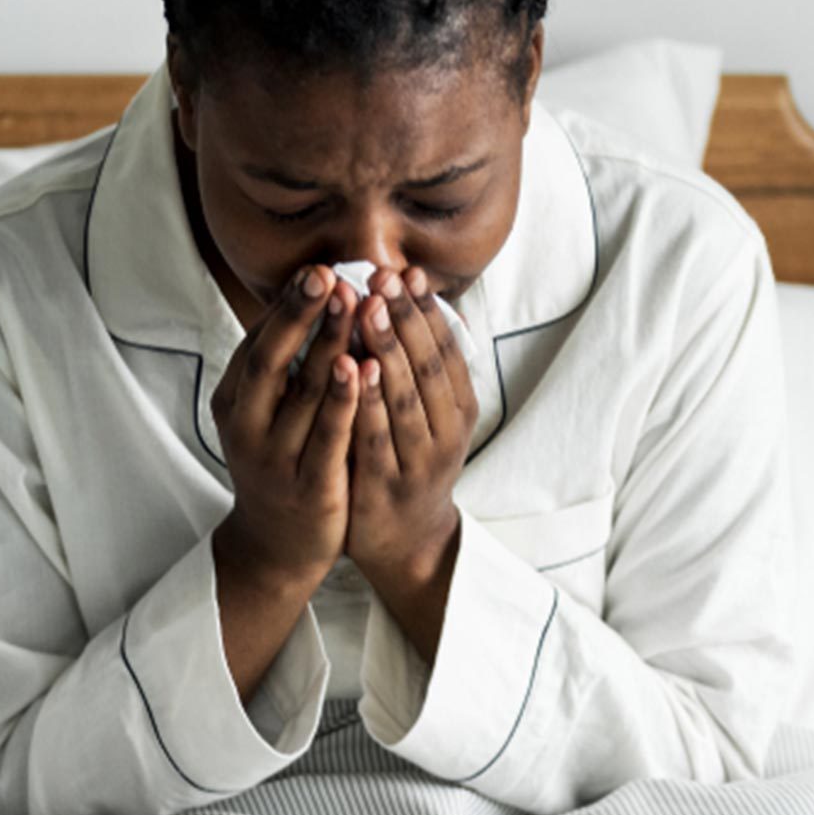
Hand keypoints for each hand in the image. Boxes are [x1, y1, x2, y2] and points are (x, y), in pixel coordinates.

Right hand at [210, 263, 363, 598]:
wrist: (277, 546)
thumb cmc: (282, 461)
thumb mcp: (267, 412)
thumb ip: (284, 364)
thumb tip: (313, 295)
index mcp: (233, 400)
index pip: (258, 342)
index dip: (287, 306)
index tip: (317, 269)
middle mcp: (244, 426)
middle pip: (271, 361)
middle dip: (301, 315)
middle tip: (330, 276)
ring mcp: (272, 459)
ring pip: (302, 396)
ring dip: (329, 346)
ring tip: (354, 307)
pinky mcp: (307, 488)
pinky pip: (327, 438)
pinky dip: (345, 400)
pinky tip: (363, 367)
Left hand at [347, 265, 477, 581]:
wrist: (406, 543)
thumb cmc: (408, 462)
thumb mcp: (428, 415)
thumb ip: (420, 367)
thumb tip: (411, 298)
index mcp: (460, 411)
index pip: (448, 351)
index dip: (428, 311)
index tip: (409, 271)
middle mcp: (447, 435)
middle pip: (429, 368)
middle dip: (406, 318)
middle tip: (384, 276)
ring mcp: (419, 464)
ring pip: (407, 400)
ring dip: (388, 350)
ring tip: (369, 307)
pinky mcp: (386, 489)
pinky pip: (376, 440)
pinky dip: (367, 403)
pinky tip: (353, 370)